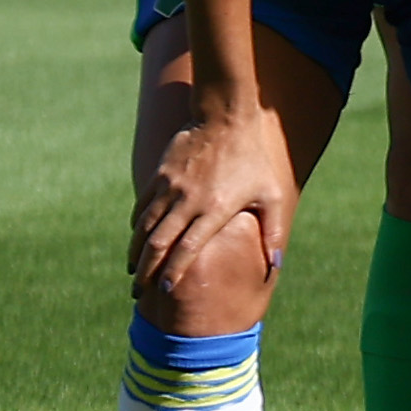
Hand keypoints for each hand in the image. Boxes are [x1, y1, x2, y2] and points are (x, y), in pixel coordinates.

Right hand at [132, 102, 294, 298]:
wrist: (226, 117)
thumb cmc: (253, 159)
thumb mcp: (272, 194)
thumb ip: (274, 231)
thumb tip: (277, 266)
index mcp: (215, 209)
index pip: (187, 249)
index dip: (173, 273)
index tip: (164, 293)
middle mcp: (188, 201)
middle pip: (158, 244)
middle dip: (146, 271)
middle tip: (137, 292)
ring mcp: (170, 188)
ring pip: (144, 228)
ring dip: (136, 252)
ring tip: (133, 271)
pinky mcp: (160, 176)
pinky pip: (142, 208)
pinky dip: (137, 227)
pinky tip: (137, 240)